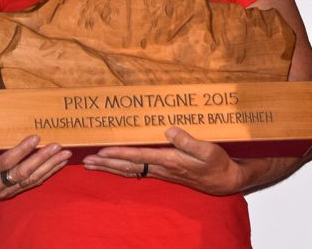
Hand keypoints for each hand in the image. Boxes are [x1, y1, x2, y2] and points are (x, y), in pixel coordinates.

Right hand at [0, 120, 69, 204]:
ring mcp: (5, 191)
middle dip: (42, 159)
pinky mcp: (11, 192)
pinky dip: (47, 174)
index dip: (21, 151)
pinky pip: (31, 184)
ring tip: (65, 154)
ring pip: (30, 180)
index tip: (35, 138)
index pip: (5, 162)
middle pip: (22, 172)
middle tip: (57, 146)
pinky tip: (59, 165)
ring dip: (50, 167)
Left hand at [84, 127, 259, 195]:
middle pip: (128, 166)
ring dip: (110, 168)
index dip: (119, 153)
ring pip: (130, 170)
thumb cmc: (218, 163)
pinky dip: (122, 169)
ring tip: (93, 164)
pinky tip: (115, 168)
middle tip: (87, 161)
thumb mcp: (208, 150)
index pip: (139, 156)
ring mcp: (161, 172)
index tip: (102, 151)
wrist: (224, 180)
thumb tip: (169, 130)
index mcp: (170, 160)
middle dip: (106, 163)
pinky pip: (137, 171)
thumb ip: (188, 141)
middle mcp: (161, 168)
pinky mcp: (164, 172)